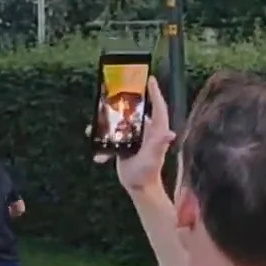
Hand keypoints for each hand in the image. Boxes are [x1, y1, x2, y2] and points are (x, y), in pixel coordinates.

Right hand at [96, 76, 175, 194]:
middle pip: (136, 111)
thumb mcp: (152, 158)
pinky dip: (102, 145)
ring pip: (120, 123)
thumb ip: (159, 145)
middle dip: (125, 102)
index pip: (158, 108)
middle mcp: (146, 131)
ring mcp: (134, 137)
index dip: (155, 93)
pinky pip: (111, 138)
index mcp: (156, 131)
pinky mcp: (124, 144)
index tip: (150, 79)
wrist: (138, 187)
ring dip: (107, 123)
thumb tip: (170, 134)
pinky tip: (98, 155)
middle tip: (115, 91)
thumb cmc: (148, 173)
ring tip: (95, 123)